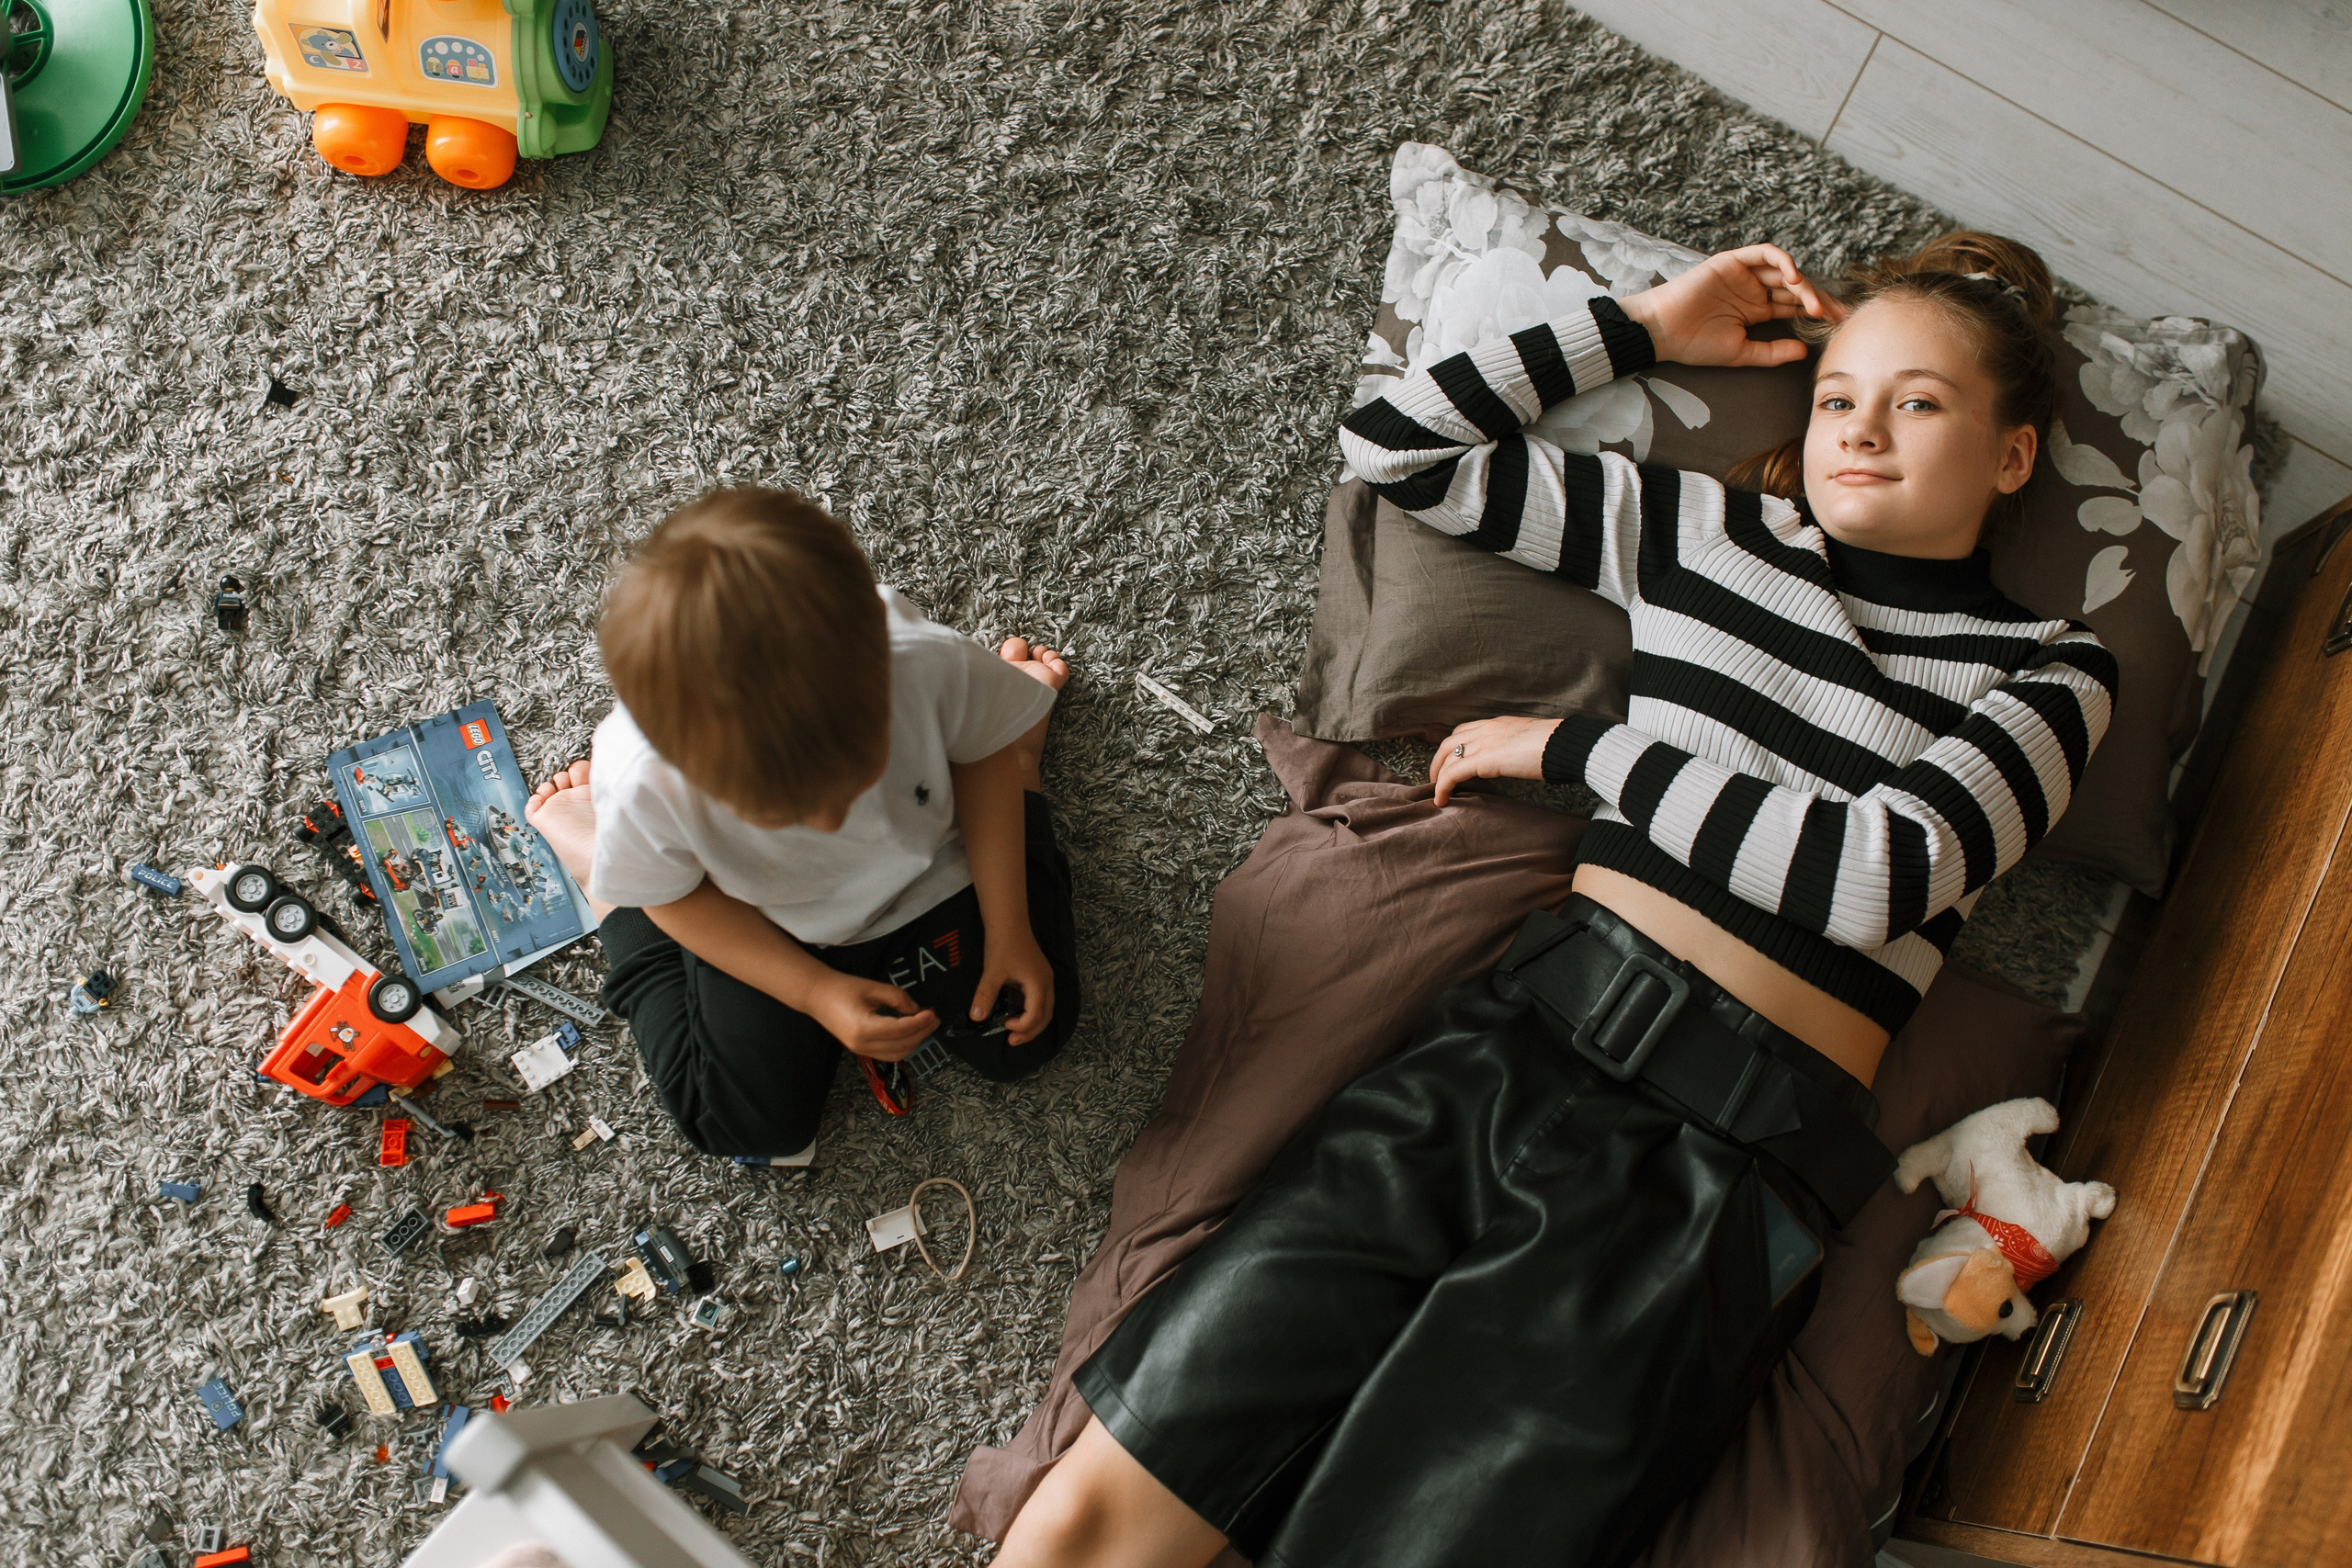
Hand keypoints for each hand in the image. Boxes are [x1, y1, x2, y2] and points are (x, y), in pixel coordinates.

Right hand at [805, 970, 937, 1060]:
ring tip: (926, 1024)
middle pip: (902, 1046)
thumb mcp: (873, 987)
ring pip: (897, 1054)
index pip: (900, 1030)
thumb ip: (898, 998)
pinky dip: (904, 1045)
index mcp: (863, 1028)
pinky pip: (889, 1054)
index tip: (932, 1013)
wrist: (817, 996)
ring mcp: (860, 1050)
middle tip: (934, 1017)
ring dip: (915, 1041)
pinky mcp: (861, 1050)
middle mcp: (862, 1045)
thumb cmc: (842, 988)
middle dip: (921, 1033)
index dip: (920, 1023)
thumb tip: (917, 1010)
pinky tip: (911, 1031)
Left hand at [973, 930, 1055, 1046]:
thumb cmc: (1002, 944)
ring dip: (1033, 1023)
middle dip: (1031, 1031)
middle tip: (1012, 1041)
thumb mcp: (992, 972)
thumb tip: (976, 1017)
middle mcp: (1047, 983)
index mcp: (1039, 984)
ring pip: (1046, 1009)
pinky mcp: (1040, 975)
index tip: (1004, 1026)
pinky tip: (1018, 1013)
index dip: (1022, 1026)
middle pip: (1046, 1016)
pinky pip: (1042, 1000)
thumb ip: (985, 995)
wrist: (1009, 920)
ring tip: (1015, 1031)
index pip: (1036, 1015)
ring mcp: (1045, 978)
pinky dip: (1033, 1012)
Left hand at [1430, 715, 1561, 806]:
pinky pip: (1453, 773)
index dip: (1454, 747)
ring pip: (1447, 757)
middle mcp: (1487, 729)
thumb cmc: (1558, 746)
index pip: (1465, 730)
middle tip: (1435, 778)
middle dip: (1438, 761)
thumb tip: (1519, 762)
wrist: (1563, 744)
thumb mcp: (1531, 742)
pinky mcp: (1483, 759)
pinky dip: (1442, 786)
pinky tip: (1441, 799)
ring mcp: (1484, 742)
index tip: (1450, 762)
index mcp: (1498, 724)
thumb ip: (1518, 748)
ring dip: (1437, 775)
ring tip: (1436, 792)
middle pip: (1450, 741)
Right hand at [1619, 244, 1844, 368]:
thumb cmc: (1694, 344)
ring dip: (1803, 285)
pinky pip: (1765, 253)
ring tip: (1813, 305)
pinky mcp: (1733, 261)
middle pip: (1795, 288)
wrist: (1663, 331)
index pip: (1794, 306)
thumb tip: (1805, 351)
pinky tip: (1793, 278)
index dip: (1817, 311)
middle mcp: (1754, 290)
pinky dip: (1783, 260)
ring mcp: (1745, 274)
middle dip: (1818, 299)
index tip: (1839, 323)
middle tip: (1834, 314)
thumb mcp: (1741, 353)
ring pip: (1784, 271)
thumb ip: (1772, 352)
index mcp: (1756, 310)